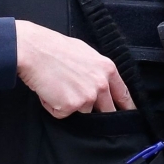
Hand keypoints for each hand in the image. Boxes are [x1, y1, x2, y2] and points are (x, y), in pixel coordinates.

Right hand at [15, 20, 134, 116]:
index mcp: (107, 69)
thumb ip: (98, 71)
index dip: (127, 107)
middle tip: (81, 102)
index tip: (129, 115)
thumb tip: (101, 84)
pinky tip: (49, 91)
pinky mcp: (71, 106)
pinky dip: (53, 106)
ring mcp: (87, 97)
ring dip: (69, 105)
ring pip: (82, 112)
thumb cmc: (55, 48)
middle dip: (99, 112)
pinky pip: (63, 114)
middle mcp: (101, 85)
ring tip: (57, 86)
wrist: (33, 50)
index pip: (123, 95)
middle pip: (108, 111)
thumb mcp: (86, 53)